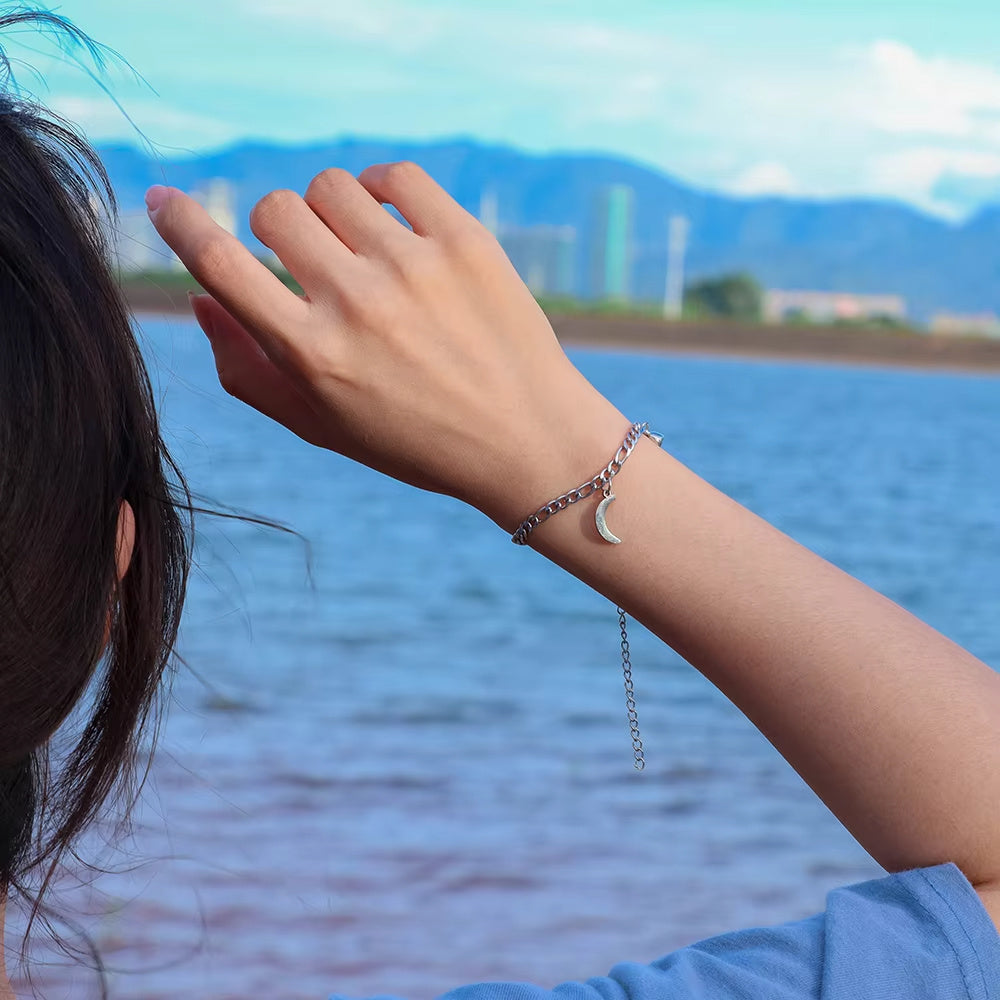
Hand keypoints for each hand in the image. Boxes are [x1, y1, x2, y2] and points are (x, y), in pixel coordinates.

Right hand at [146, 162, 627, 530]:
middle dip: (278, 231)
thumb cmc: (418, 442)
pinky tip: (394, 225)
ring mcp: (414, 266)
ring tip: (362, 250)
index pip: (220, 264)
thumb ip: (249, 370)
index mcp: (313, 354)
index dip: (180, 223)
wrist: (529, 440)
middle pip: (275, 210)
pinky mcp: (465, 241)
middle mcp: (357, 303)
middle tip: (314, 262)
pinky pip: (396, 176)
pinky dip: (382, 190)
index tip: (166, 200)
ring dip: (332, 211)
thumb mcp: (323, 427)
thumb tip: (201, 301)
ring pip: (331, 186)